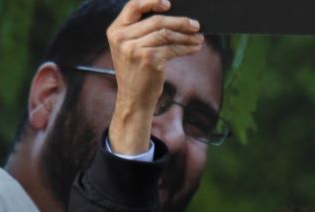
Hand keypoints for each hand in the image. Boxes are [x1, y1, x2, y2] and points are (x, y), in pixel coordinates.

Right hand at [106, 0, 204, 156]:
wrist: (133, 100)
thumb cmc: (135, 73)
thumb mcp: (129, 49)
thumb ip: (140, 31)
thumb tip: (171, 16)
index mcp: (115, 30)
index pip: (133, 5)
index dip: (152, 1)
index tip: (169, 4)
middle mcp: (122, 38)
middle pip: (156, 20)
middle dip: (179, 21)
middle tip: (195, 24)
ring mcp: (134, 48)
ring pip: (166, 33)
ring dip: (186, 35)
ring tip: (199, 38)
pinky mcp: (148, 59)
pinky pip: (172, 48)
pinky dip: (186, 47)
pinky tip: (194, 48)